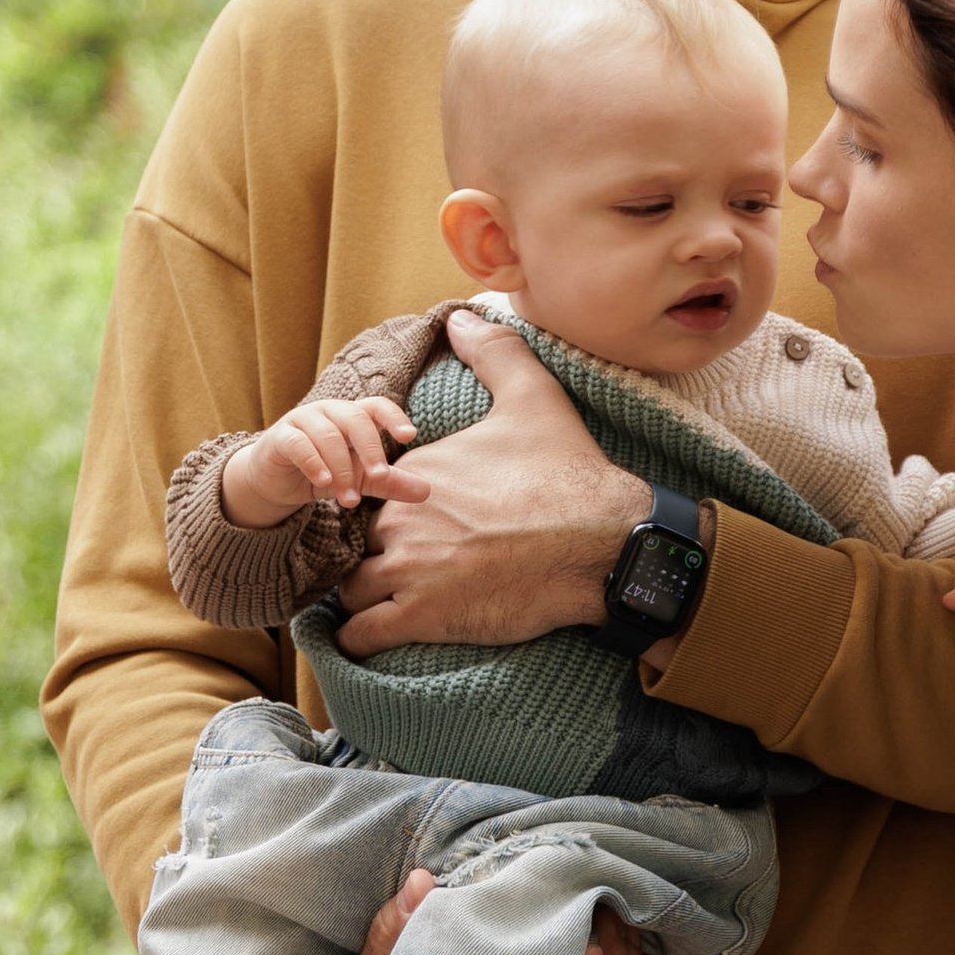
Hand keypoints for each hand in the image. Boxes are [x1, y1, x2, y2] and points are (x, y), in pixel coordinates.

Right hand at [222, 394, 424, 530]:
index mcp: (351, 416)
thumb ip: (389, 482)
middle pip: (354, 419)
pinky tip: (325, 482)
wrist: (275, 483)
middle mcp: (329, 412)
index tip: (409, 436)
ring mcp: (302, 421)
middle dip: (370, 448)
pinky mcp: (280, 437)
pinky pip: (299, 444)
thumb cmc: (323, 472)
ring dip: (342, 469)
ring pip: (328, 435)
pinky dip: (314, 463)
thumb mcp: (359, 479)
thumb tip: (427, 491)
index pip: (376, 406)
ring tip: (350, 500)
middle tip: (380, 475)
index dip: (393, 417)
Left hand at [333, 311, 646, 655]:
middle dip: (371, 554)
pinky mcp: (423, 617)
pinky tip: (375, 634)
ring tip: (386, 602)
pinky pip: (359, 635)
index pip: (370, 492)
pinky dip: (359, 637)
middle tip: (401, 566)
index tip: (410, 522)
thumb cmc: (568, 473)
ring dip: (362, 597)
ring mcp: (409, 570)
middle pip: (358, 543)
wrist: (603, 541)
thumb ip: (495, 353)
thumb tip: (463, 317)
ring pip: (350, 589)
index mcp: (416, 471)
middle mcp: (401, 519)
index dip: (384, 508)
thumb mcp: (533, 398)